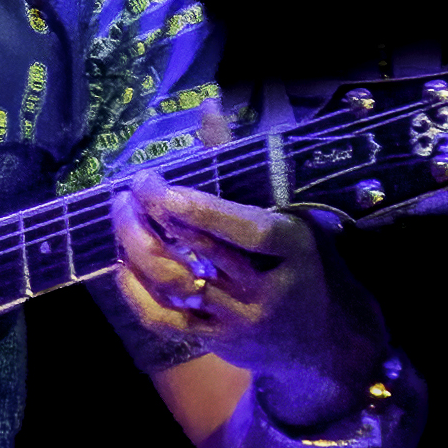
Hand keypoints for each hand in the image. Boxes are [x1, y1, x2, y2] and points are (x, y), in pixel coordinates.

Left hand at [111, 111, 387, 430]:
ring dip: (138, 246)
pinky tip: (121, 262)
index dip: (203, 210)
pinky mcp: (215, 341)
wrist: (326, 341)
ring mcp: (239, 318)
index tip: (161, 185)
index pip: (248, 231)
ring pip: (176, 283)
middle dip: (157, 218)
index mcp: (291, 247)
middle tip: (130, 190)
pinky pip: (164, 320)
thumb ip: (239, 163)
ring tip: (121, 213)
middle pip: (202, 253)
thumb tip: (207, 106)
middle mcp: (267, 288)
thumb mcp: (286, 211)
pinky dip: (135, 291)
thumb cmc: (302, 261)